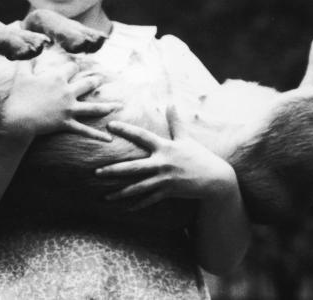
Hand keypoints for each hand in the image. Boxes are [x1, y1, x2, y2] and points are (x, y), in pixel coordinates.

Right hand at [0, 59, 117, 141]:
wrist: (18, 118)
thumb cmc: (19, 97)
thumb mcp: (21, 76)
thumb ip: (26, 63)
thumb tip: (27, 53)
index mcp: (57, 79)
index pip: (71, 68)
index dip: (73, 67)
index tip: (75, 67)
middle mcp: (67, 92)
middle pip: (87, 84)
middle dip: (95, 81)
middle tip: (101, 80)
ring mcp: (69, 108)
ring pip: (93, 108)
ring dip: (106, 107)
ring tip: (117, 106)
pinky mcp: (67, 123)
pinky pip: (85, 131)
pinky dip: (98, 136)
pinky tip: (109, 139)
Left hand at [95, 106, 237, 209]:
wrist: (215, 178)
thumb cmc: (199, 155)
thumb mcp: (186, 138)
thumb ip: (175, 122)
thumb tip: (171, 103)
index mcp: (164, 147)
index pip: (141, 136)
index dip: (125, 130)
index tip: (110, 125)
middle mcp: (162, 163)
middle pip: (133, 167)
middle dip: (114, 170)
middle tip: (96, 172)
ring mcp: (164, 179)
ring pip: (138, 187)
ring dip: (121, 193)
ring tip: (105, 197)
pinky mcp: (168, 192)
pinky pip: (149, 200)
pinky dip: (137, 205)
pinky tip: (125, 208)